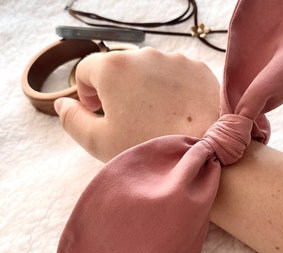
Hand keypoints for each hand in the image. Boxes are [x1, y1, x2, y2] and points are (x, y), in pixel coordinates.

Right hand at [54, 47, 219, 161]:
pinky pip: (175, 74)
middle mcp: (144, 55)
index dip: (86, 92)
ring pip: (148, 70)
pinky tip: (177, 112)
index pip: (86, 69)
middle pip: (118, 68)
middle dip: (116, 90)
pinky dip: (171, 88)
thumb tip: (62, 104)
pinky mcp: (197, 67)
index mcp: (114, 68)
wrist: (207, 153)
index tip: (98, 111)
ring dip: (145, 88)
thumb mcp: (98, 141)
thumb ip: (72, 120)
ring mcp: (174, 59)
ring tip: (156, 118)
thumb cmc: (148, 148)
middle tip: (128, 119)